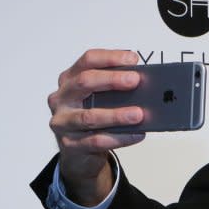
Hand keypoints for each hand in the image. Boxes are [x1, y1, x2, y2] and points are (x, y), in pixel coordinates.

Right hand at [48, 49, 144, 204]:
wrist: (78, 151)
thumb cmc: (93, 116)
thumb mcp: (100, 98)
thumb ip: (116, 89)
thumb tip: (146, 84)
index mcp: (70, 79)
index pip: (87, 61)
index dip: (110, 58)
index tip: (132, 59)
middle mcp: (62, 98)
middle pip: (84, 83)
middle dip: (112, 80)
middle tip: (135, 81)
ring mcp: (63, 122)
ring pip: (89, 117)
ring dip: (116, 115)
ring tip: (139, 114)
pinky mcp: (69, 144)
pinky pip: (96, 140)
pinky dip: (120, 138)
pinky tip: (137, 134)